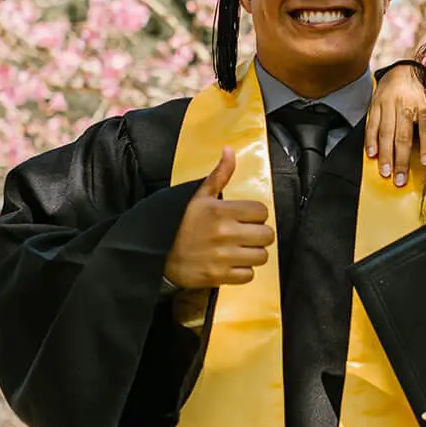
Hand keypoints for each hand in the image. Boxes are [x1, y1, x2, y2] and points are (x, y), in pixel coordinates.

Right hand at [163, 148, 273, 288]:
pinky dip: (243, 271)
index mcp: (221, 211)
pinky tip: (232, 263)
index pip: (262, 212)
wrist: (158, 255)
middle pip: (267, 235)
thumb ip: (219, 175)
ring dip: (253, 253)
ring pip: (261, 256)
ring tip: (240, 249)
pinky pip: (249, 276)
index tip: (245, 218)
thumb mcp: (198, 197)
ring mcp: (223, 257)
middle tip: (246, 234)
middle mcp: (225, 234)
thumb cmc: (181, 223)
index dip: (256, 215)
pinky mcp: (220, 276)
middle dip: (259, 235)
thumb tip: (230, 149)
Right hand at [367, 63, 425, 187]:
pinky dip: (370, 141)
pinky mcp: (375, 104)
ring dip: (385, 155)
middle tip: (400, 179)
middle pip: (403, 135)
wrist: (404, 67)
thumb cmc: (423, 90)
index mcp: (424, 103)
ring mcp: (388, 104)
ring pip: (386, 133)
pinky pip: (371, 125)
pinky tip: (372, 155)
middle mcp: (405, 103)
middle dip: (401, 160)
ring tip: (385, 172)